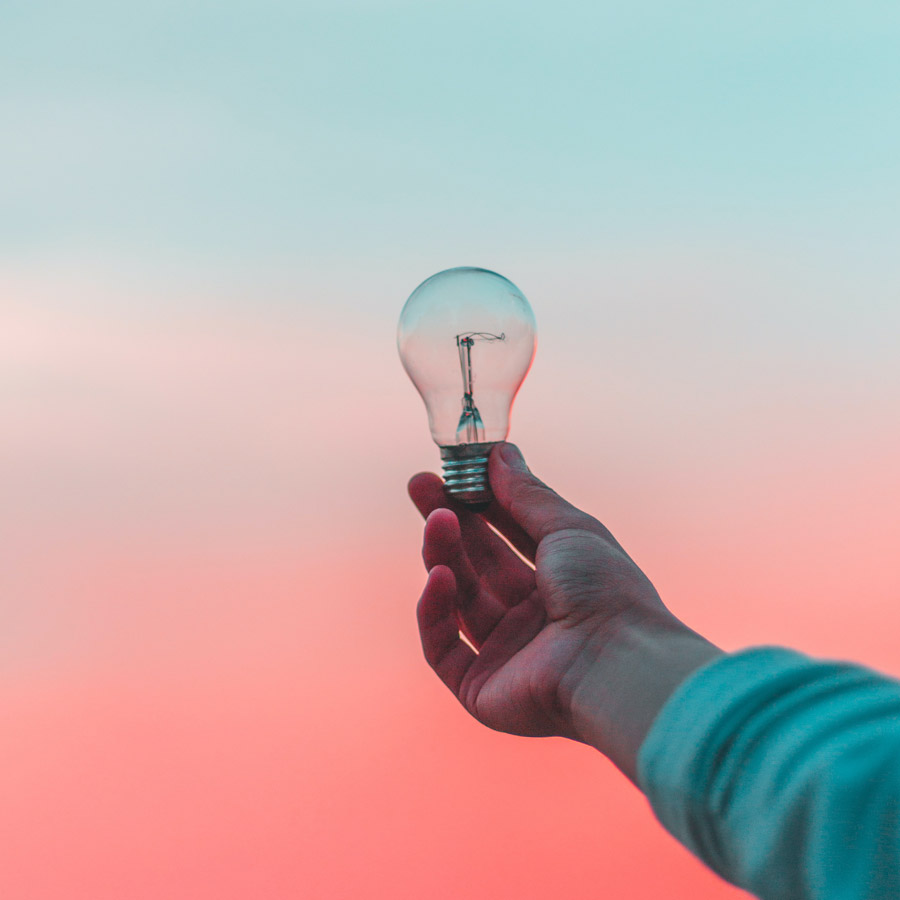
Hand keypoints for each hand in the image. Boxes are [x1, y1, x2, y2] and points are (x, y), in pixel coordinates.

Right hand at [409, 443, 718, 778]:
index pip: (507, 536)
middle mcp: (532, 618)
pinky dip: (435, 612)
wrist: (616, 663)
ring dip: (443, 556)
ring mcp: (506, 654)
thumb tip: (499, 452)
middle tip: (420, 485)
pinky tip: (438, 577)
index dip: (477, 503)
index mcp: (559, 582)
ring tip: (437, 520)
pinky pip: (442, 648)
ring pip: (458, 599)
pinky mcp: (480, 689)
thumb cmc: (605, 590)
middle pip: (476, 564)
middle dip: (448, 522)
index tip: (450, 471)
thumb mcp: (568, 528)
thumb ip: (526, 494)